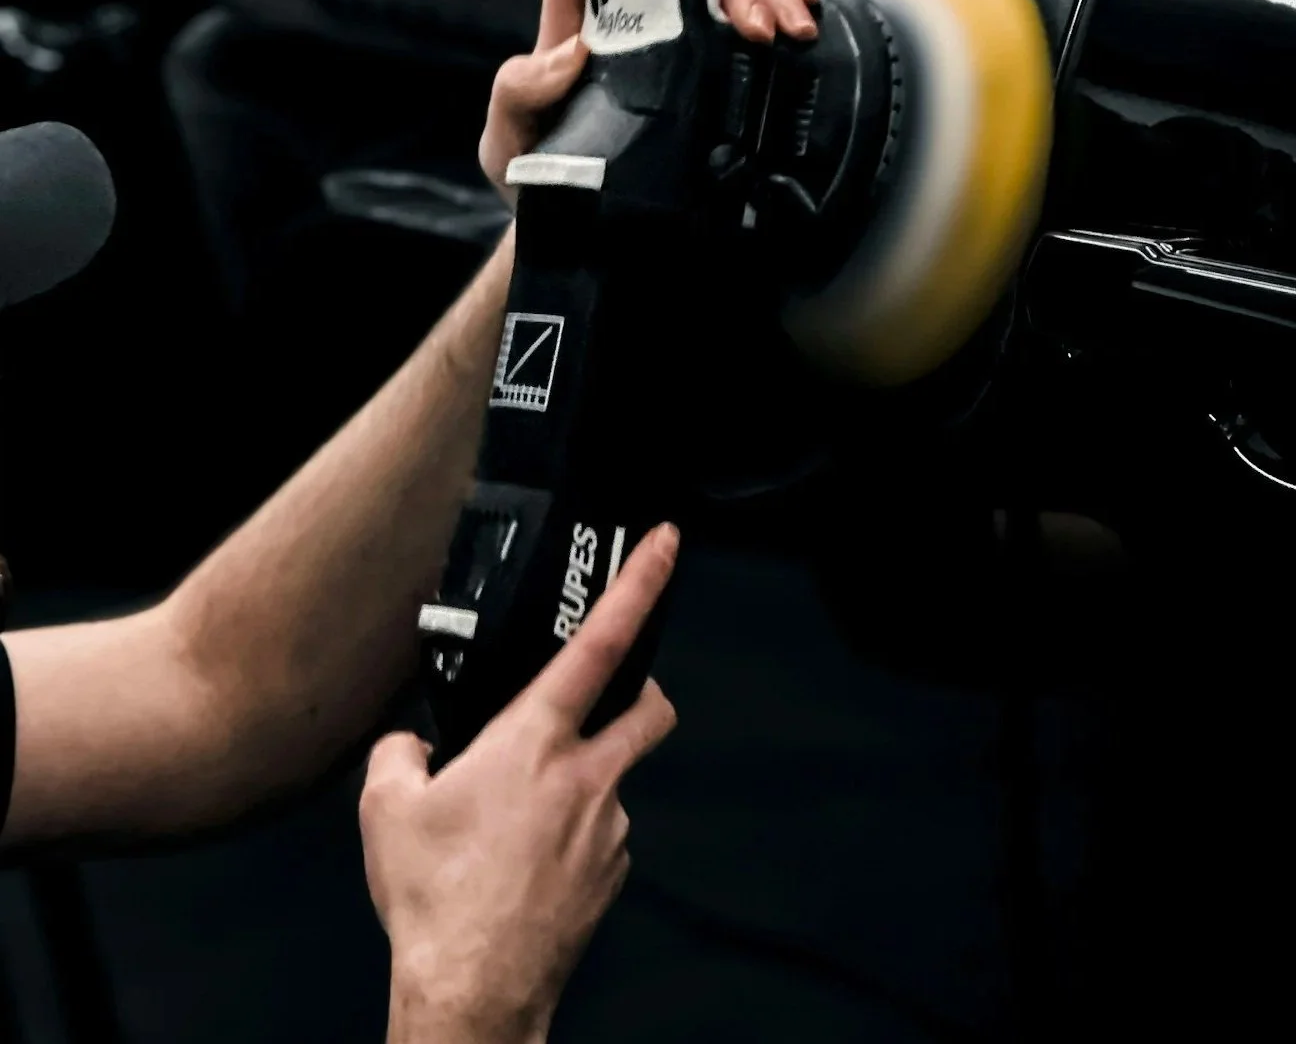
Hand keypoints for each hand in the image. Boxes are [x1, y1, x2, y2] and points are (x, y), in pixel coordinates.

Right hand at [362, 523, 680, 1043]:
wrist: (473, 995)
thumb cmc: (437, 903)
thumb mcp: (386, 807)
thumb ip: (400, 753)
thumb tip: (411, 746)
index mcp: (535, 742)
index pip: (601, 641)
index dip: (641, 583)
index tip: (666, 544)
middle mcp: (586, 778)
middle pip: (649, 706)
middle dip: (641, 687)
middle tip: (609, 693)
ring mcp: (607, 830)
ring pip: (615, 777)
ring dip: (582, 780)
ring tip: (515, 817)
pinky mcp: (611, 876)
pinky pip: (601, 835)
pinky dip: (572, 835)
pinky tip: (524, 861)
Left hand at [479, 0, 820, 200]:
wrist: (577, 230)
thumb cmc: (537, 175)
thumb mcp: (508, 138)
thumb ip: (520, 93)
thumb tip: (571, 53)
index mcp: (575, 21)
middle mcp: (628, 19)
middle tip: (757, 26)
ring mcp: (672, 41)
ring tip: (790, 33)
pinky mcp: (707, 72)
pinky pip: (747, 24)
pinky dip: (781, 10)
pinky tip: (803, 26)